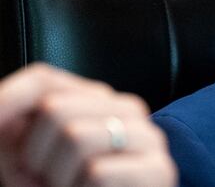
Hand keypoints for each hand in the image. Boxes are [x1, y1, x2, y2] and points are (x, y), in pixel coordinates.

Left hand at [0, 63, 176, 186]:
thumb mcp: (32, 160)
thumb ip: (15, 128)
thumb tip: (2, 104)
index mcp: (97, 99)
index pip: (43, 79)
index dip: (8, 99)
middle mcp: (128, 109)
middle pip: (54, 107)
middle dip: (34, 155)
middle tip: (43, 180)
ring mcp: (148, 137)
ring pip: (75, 136)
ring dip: (57, 177)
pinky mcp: (158, 169)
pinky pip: (97, 171)